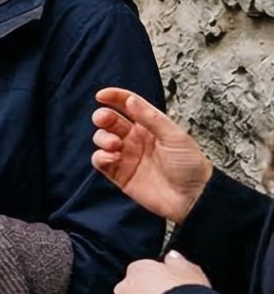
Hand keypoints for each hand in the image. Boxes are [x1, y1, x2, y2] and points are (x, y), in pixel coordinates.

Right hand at [92, 88, 210, 222]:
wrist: (192, 198)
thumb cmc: (190, 166)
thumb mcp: (174, 136)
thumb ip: (150, 118)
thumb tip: (130, 100)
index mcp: (150, 126)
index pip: (129, 106)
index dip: (114, 98)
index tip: (101, 95)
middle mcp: (136, 139)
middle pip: (110, 121)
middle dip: (103, 117)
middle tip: (103, 120)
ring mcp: (126, 156)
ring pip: (102, 139)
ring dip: (102, 138)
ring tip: (115, 145)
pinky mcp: (119, 174)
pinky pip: (100, 161)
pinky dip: (101, 157)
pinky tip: (112, 158)